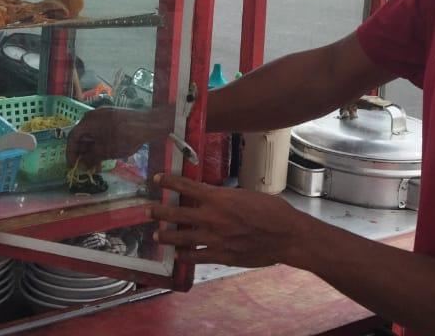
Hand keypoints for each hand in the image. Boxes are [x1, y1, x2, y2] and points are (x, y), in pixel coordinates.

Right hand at [66, 106, 171, 169]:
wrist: (149, 124)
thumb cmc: (124, 137)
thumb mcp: (105, 151)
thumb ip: (91, 158)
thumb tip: (82, 164)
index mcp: (87, 121)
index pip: (72, 137)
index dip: (71, 153)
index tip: (73, 166)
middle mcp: (93, 115)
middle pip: (82, 135)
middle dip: (83, 153)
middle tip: (86, 167)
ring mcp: (105, 115)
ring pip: (93, 134)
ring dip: (93, 149)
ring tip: (97, 164)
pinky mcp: (115, 117)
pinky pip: (102, 131)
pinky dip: (101, 143)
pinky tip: (106, 154)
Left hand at [148, 174, 313, 267]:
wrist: (286, 236)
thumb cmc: (272, 210)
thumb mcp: (246, 195)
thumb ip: (225, 198)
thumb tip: (213, 199)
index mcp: (219, 198)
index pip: (187, 186)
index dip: (169, 181)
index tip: (157, 178)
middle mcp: (212, 218)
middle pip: (177, 213)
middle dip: (159, 211)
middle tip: (147, 211)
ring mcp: (214, 239)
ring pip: (182, 238)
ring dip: (167, 236)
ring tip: (156, 235)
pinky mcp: (221, 256)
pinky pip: (196, 257)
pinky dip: (185, 256)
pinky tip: (178, 256)